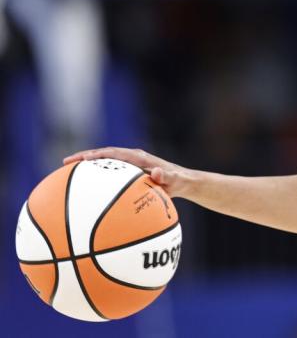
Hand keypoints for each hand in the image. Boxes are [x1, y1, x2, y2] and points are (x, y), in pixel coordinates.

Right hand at [63, 147, 194, 197]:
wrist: (184, 181)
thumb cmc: (180, 182)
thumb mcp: (176, 180)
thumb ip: (168, 177)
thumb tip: (156, 172)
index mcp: (140, 158)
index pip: (114, 153)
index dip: (97, 155)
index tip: (81, 160)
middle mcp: (134, 158)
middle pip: (104, 154)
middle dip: (85, 157)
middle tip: (65, 163)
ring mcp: (131, 164)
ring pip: (105, 162)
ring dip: (88, 165)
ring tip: (67, 173)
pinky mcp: (131, 171)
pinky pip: (110, 173)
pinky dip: (97, 176)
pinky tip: (86, 189)